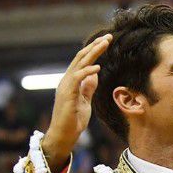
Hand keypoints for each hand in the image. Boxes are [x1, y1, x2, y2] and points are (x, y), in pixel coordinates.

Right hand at [43, 34, 111, 168]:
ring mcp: (66, 86)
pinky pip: (76, 79)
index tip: (106, 41)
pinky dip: (87, 72)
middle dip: (95, 46)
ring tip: (104, 44)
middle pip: (81, 57)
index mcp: (71, 80)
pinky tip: (97, 67)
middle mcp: (67, 80)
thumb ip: (88, 87)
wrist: (64, 135)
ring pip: (79, 64)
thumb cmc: (74, 120)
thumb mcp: (85, 100)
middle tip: (108, 37)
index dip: (94, 50)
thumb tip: (94, 74)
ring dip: (92, 53)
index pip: (83, 60)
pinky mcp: (67, 94)